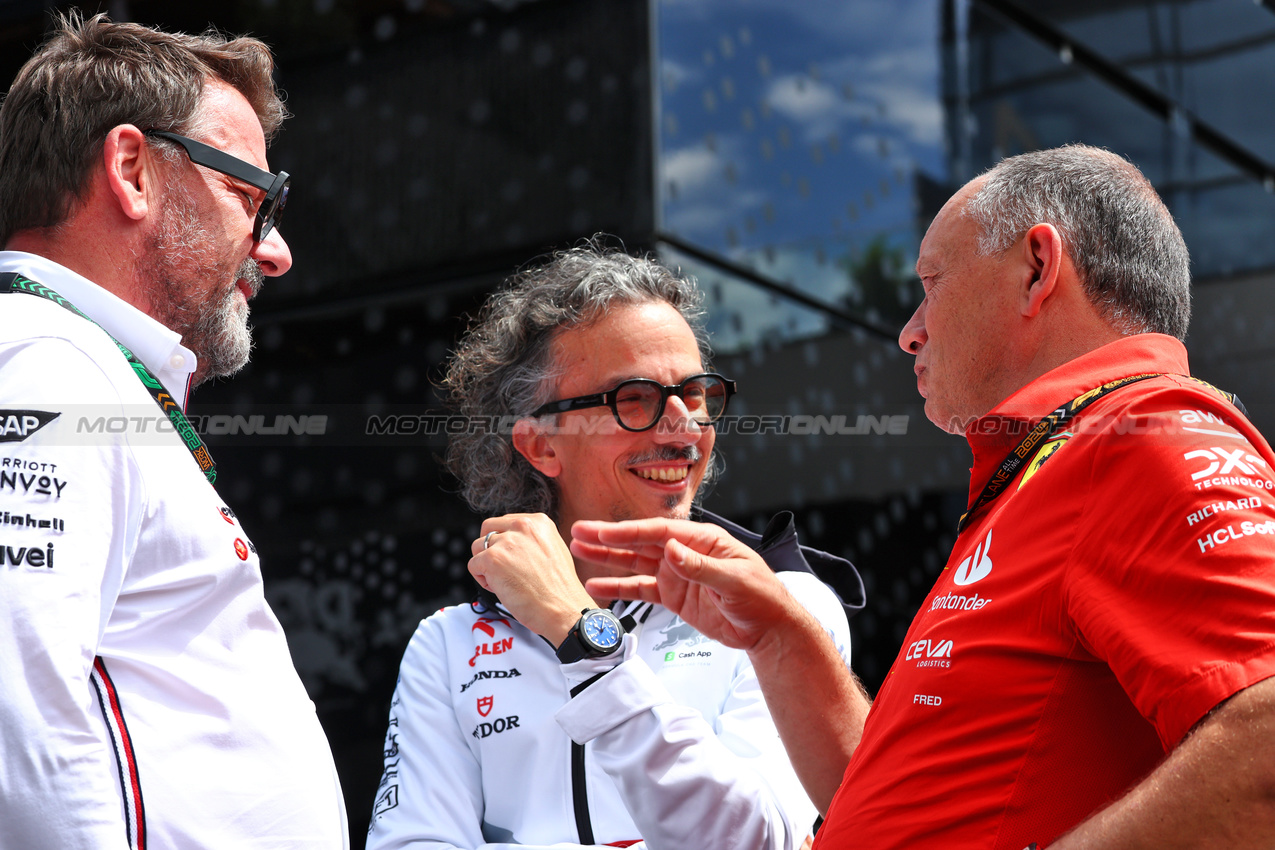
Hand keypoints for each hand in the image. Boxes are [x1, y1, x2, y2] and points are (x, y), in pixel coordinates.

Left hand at [469, 513, 595, 645]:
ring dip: (486, 566)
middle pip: (487, 530)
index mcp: (538, 521)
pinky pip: (473, 566)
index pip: (504, 523)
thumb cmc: (559, 588)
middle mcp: (522, 525)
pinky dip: (482, 580)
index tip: (514, 560)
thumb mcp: (553, 549)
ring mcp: (506, 541)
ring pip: (477, 547)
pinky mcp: (492, 559)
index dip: (504, 543)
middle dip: (490, 549)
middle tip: (505, 570)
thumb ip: (531, 540)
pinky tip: (501, 589)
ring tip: (505, 581)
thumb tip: (510, 541)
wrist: (562, 608)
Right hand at [571, 517, 802, 651]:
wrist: (769, 629)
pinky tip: (596, 584)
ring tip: (577, 550)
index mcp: (702, 540)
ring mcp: (676, 574)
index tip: (603, 532)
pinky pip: (640, 590)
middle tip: (578, 532)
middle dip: (608, 538)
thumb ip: (701, 567)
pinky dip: (619, 588)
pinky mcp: (673, 596)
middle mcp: (684, 553)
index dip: (629, 532)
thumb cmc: (762, 597)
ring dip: (607, 558)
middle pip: (640, 542)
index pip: (658, 532)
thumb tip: (672, 551)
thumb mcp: (735, 580)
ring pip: (635, 563)